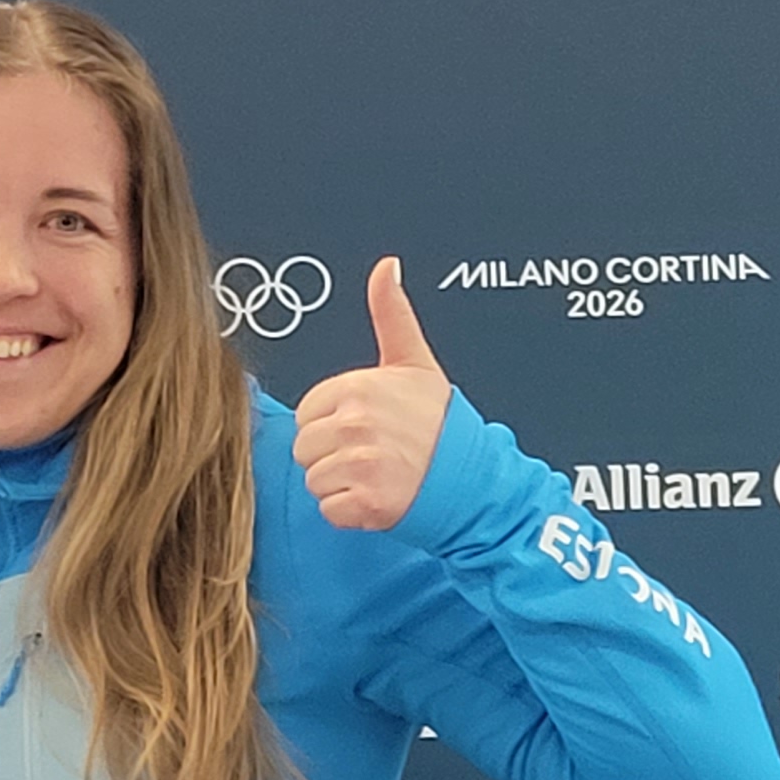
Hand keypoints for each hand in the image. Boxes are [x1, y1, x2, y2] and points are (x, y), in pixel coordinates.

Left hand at [290, 257, 452, 532]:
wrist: (474, 478)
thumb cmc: (441, 423)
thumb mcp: (415, 361)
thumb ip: (391, 313)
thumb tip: (386, 267)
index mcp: (360, 387)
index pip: (307, 413)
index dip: (332, 423)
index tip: (365, 426)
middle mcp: (357, 424)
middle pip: (304, 448)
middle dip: (332, 455)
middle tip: (372, 453)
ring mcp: (360, 464)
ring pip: (315, 480)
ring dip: (341, 485)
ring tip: (378, 474)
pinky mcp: (366, 502)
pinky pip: (330, 510)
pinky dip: (350, 512)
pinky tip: (378, 497)